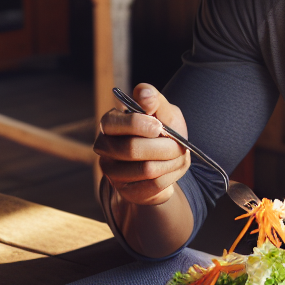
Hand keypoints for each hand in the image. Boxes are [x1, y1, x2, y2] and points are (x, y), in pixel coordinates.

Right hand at [94, 83, 189, 205]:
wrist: (168, 161)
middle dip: (163, 146)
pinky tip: (173, 168)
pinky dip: (171, 175)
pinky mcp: (127, 191)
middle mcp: (105, 148)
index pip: (113, 123)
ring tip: (179, 155)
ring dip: (171, 161)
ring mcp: (112, 172)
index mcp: (110, 123)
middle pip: (131, 149)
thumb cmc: (163, 131)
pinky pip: (154, 185)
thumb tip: (144, 93)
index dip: (139, 124)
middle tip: (178, 145)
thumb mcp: (164, 111)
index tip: (159, 126)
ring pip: (146, 169)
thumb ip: (154, 100)